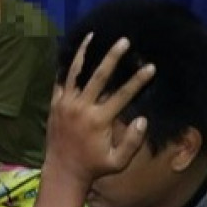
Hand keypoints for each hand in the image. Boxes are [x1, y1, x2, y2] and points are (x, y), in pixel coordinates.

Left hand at [46, 34, 155, 184]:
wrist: (62, 170)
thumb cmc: (94, 167)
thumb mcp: (118, 161)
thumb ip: (132, 142)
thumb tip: (143, 120)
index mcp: (99, 120)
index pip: (123, 94)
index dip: (138, 80)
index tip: (151, 67)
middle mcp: (81, 107)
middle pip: (99, 76)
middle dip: (113, 57)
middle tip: (124, 40)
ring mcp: (65, 103)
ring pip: (75, 72)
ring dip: (85, 53)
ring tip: (93, 36)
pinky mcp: (55, 104)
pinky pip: (60, 80)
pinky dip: (66, 66)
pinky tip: (73, 52)